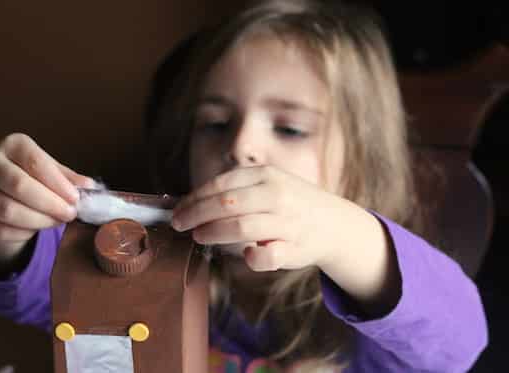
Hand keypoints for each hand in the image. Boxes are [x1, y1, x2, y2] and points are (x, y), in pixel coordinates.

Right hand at [0, 133, 93, 265]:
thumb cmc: (31, 179)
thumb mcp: (50, 171)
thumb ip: (68, 178)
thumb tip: (90, 186)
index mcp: (13, 146)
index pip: (35, 161)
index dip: (57, 182)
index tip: (75, 197)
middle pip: (20, 185)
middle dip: (50, 203)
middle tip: (70, 213)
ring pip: (9, 210)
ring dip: (40, 219)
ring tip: (58, 220)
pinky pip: (3, 228)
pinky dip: (26, 231)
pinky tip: (39, 226)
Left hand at [171, 165, 349, 271]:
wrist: (334, 223)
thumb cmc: (290, 204)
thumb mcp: (268, 185)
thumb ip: (236, 190)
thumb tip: (191, 202)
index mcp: (267, 175)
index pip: (221, 185)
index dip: (195, 199)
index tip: (178, 210)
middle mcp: (277, 195)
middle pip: (226, 204)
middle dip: (197, 215)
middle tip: (180, 225)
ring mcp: (287, 222)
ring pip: (242, 227)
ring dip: (213, 233)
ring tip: (198, 236)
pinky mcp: (295, 248)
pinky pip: (266, 255)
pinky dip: (252, 256)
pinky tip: (245, 254)